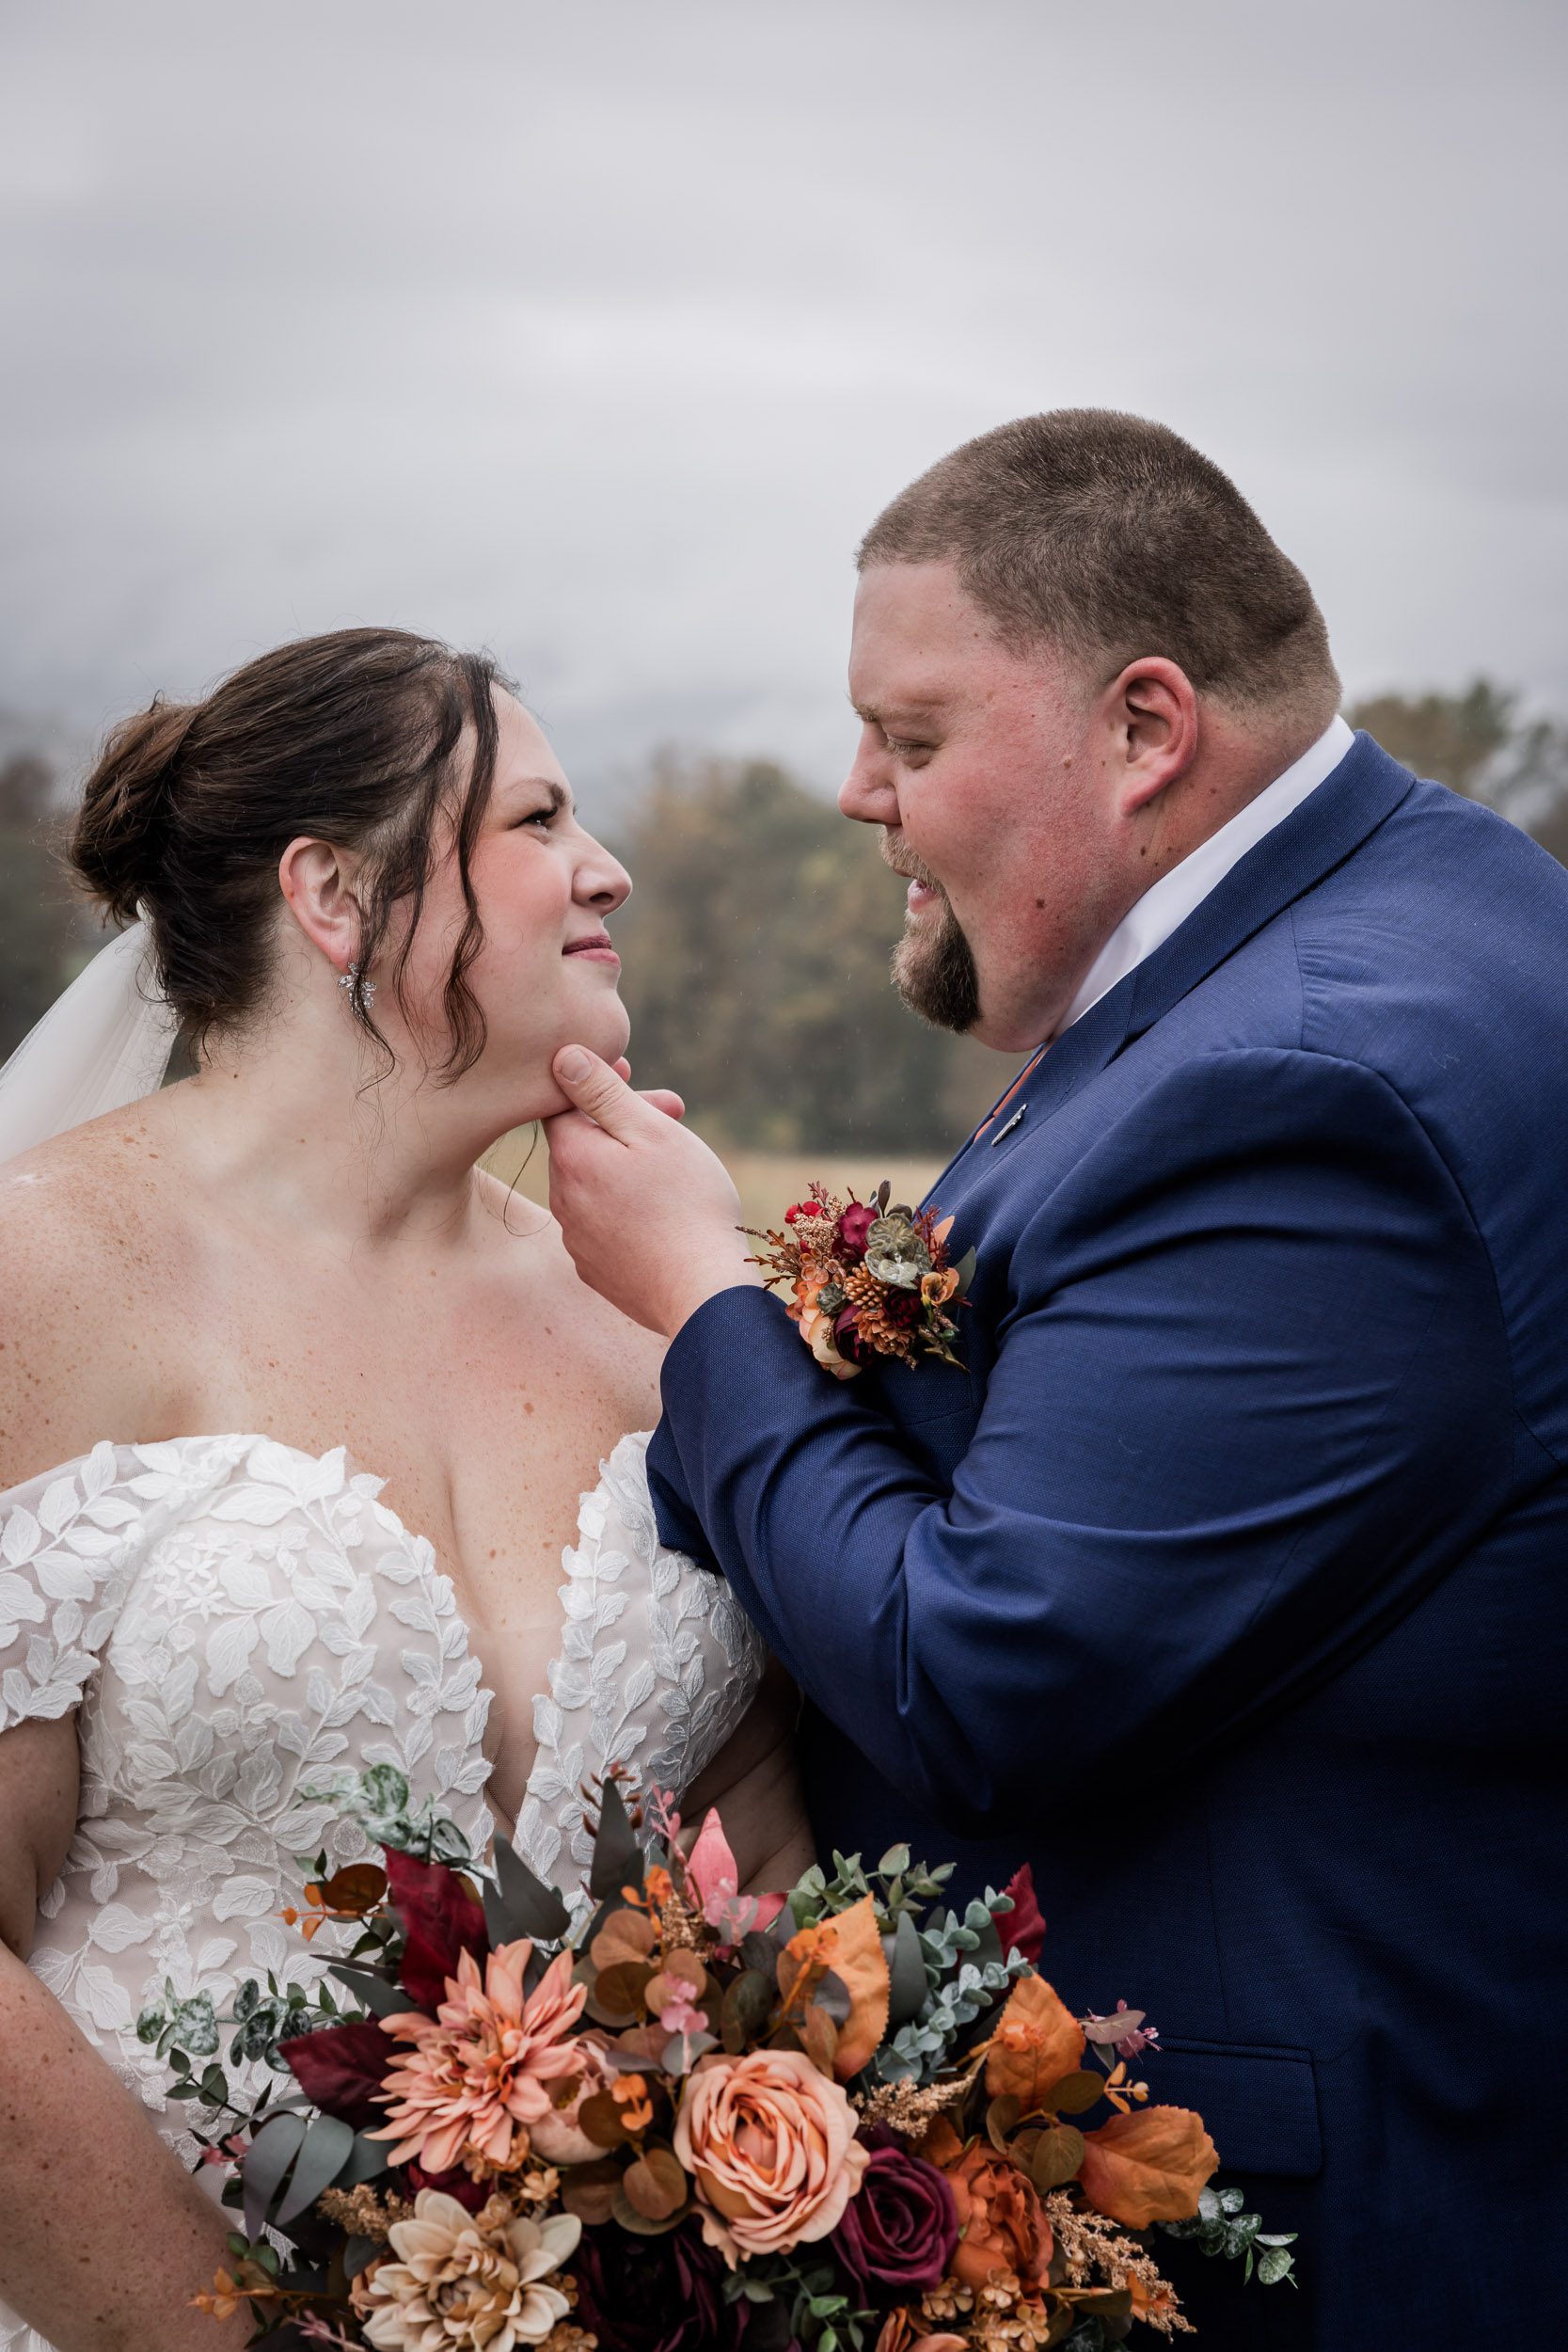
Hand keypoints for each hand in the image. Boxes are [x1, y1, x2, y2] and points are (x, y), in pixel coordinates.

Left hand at [546, 1046, 758, 1335]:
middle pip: (582, 1146)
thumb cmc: (688, 1203)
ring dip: (624, 1167)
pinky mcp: (596, 1271)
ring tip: (674, 1165)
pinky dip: (627, 1208)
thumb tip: (560, 1057)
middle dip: (621, 1125)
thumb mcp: (651, 1132)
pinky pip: (603, 1224)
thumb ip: (601, 1092)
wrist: (704, 1292)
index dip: (599, 1086)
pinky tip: (664, 1212)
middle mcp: (562, 1200)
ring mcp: (577, 1241)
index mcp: (572, 1159)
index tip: (634, 1077)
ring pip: (593, 1186)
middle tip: (676, 1114)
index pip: (565, 1105)